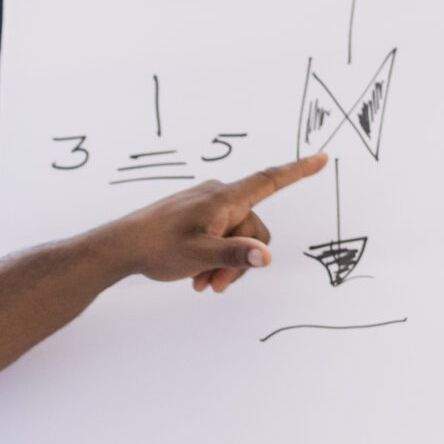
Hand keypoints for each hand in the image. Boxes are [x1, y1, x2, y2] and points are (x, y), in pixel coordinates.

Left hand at [104, 153, 327, 293]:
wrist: (121, 246)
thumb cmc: (157, 246)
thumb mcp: (199, 255)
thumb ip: (234, 255)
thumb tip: (265, 257)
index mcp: (223, 198)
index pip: (268, 180)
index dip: (298, 171)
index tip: (322, 158)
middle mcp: (218, 196)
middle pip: (253, 229)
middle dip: (242, 259)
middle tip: (216, 285)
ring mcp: (207, 206)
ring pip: (237, 238)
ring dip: (226, 264)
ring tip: (203, 284)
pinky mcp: (197, 217)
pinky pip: (220, 237)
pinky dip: (214, 258)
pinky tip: (196, 277)